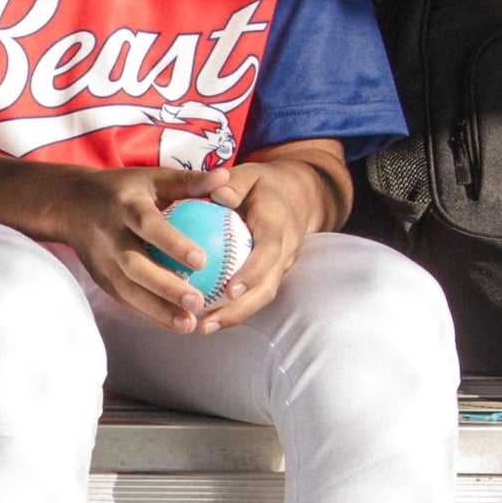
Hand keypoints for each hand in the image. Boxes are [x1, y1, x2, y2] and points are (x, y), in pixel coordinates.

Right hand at [60, 165, 235, 330]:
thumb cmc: (124, 190)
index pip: (148, 226)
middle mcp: (110, 235)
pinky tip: (176, 325)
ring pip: (128, 290)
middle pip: (135, 265)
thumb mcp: (153, 178)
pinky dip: (149, 315)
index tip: (201, 261)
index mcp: (125, 206)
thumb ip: (189, 181)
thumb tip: (226, 176)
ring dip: (157, 310)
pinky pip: (125, 301)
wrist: (71, 205)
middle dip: (165, 286)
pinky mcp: (101, 279)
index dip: (172, 244)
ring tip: (189, 324)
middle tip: (197, 302)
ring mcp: (102, 261)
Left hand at [197, 158, 329, 329]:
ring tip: (202, 328)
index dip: (252, 273)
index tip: (229, 290)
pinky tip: (203, 317)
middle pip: (266, 288)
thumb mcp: (251, 174)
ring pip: (261, 297)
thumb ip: (235, 183)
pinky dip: (233, 308)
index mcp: (278, 226)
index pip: (268, 253)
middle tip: (207, 323)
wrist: (299, 197)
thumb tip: (218, 193)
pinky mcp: (272, 274)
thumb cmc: (265, 185)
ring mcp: (280, 267)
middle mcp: (284, 252)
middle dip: (239, 310)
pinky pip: (254, 295)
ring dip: (234, 316)